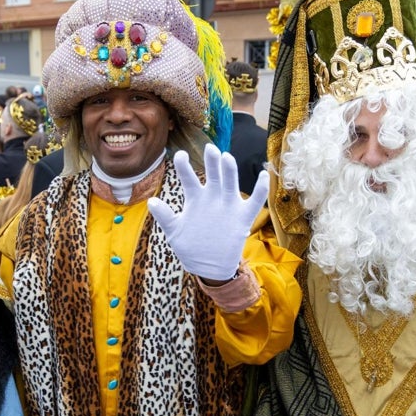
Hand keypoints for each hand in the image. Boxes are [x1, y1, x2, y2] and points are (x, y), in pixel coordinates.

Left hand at [148, 144, 268, 280]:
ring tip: (226, 158)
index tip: (180, 155)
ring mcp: (228, 206)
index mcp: (196, 199)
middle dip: (212, 161)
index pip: (189, 178)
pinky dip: (261, 189)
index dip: (184, 166)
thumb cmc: (190, 247)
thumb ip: (165, 216)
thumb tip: (151, 201)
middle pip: (213, 175)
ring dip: (230, 171)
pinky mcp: (243, 217)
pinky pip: (256, 201)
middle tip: (209, 148)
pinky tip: (264, 175)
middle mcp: (213, 198)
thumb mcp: (174, 232)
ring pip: (230, 184)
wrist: (209, 267)